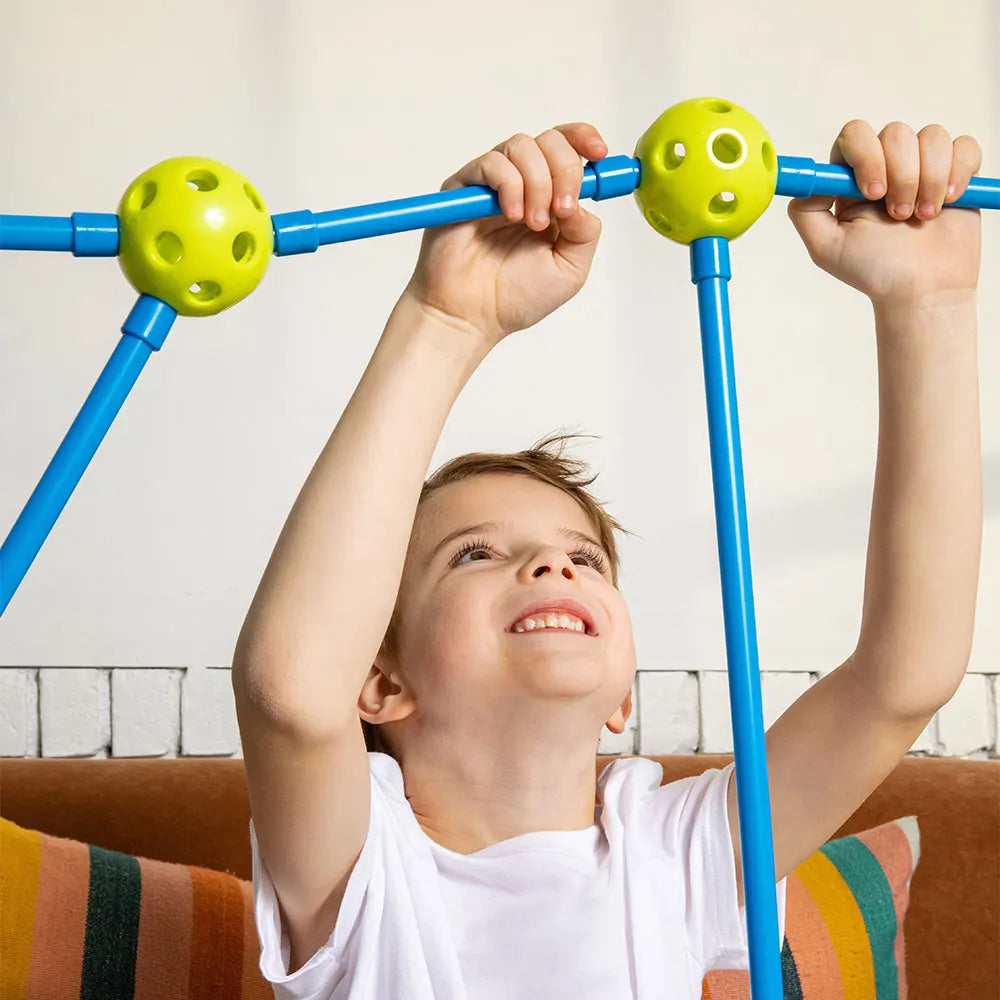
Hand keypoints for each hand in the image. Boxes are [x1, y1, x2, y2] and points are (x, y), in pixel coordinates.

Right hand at [403, 124, 607, 348]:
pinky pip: (491, 163)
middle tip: (560, 211)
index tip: (599, 154)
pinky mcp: (464, 188)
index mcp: (551, 200)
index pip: (569, 150)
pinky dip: (510, 185)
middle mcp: (523, 185)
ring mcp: (493, 185)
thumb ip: (585, 232)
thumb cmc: (515, 298)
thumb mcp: (570, 270)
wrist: (472, 316)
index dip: (585, 141)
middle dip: (565, 170)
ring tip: (532, 223)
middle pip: (550, 141)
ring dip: (537, 182)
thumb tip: (583, 200)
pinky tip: (512, 215)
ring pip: (522, 146)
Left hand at [787, 120, 981, 308]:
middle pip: (895, 133)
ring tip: (922, 217)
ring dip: (930, 180)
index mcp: (851, 178)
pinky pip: (964, 146)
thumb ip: (805, 211)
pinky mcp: (957, 169)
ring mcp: (922, 165)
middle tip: (899, 215)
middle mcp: (886, 165)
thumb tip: (810, 180)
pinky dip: (959, 173)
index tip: (873, 194)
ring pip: (931, 137)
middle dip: (901, 176)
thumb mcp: (826, 247)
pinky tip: (949, 202)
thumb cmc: (875, 270)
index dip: (866, 157)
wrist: (922, 289)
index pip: (854, 135)